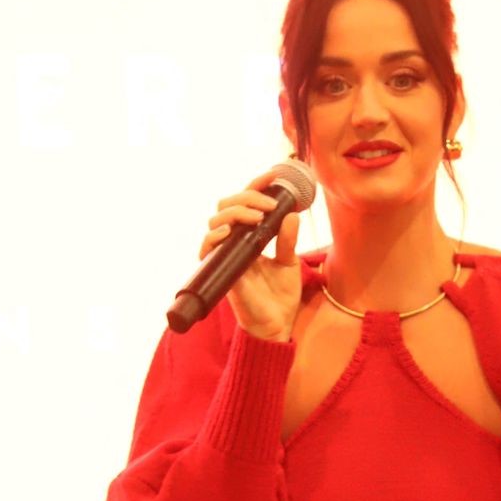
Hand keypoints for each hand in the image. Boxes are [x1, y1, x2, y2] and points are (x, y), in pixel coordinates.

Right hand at [200, 169, 303, 341]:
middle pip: (228, 205)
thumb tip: (292, 213)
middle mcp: (235, 242)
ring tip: (257, 217)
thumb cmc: (280, 296)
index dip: (257, 185)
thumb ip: (287, 239)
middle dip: (247, 197)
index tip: (275, 174)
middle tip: (269, 204)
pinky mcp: (221, 270)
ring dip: (236, 212)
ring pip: (217, 220)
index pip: (247, 202)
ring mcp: (226, 254)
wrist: (276, 325)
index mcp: (250, 236)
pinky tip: (230, 232)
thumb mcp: (289, 262)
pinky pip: (208, 248)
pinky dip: (215, 236)